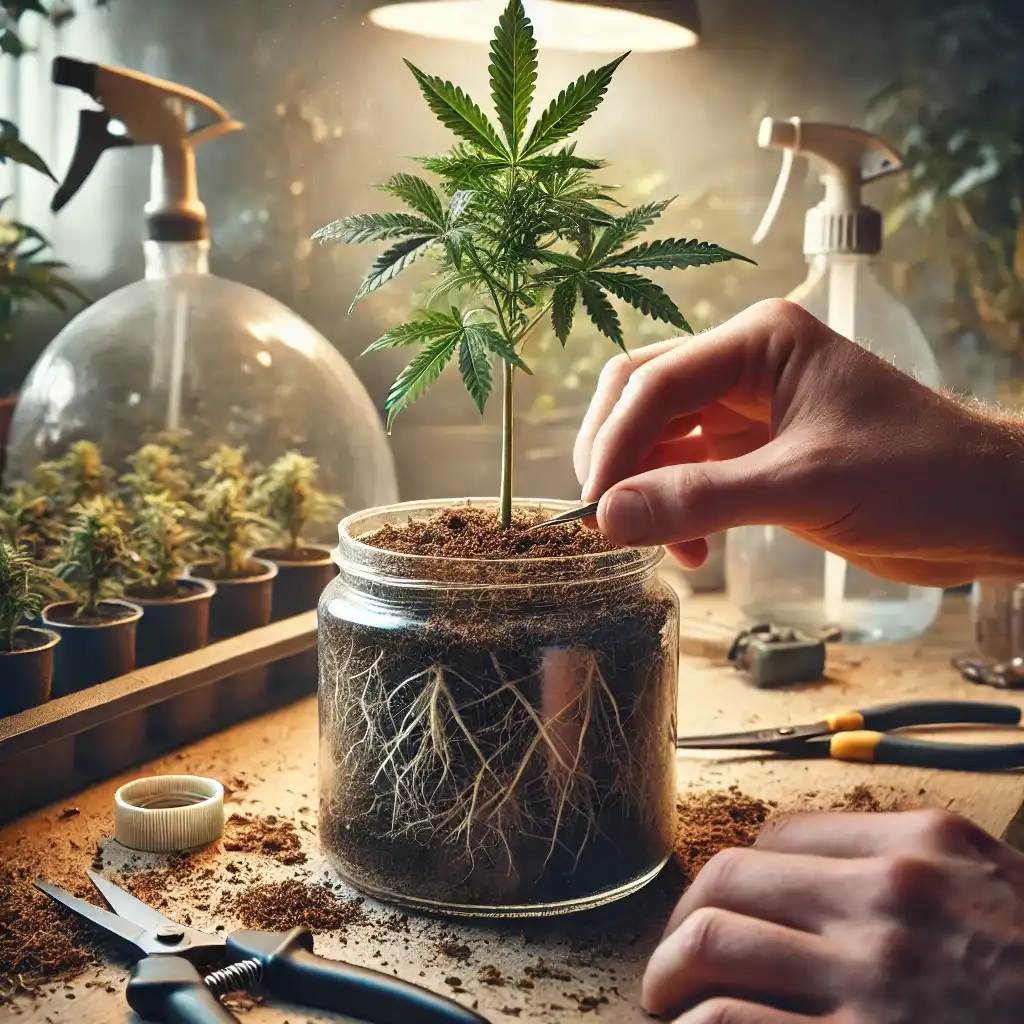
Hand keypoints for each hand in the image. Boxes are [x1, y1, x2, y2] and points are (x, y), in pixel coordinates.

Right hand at [573, 299, 1023, 585]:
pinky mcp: (753, 455)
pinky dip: (673, 511)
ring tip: (656, 545)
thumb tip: (610, 515)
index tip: (594, 507)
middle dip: (617, 460)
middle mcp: (744, 368)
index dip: (614, 444)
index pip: (654, 382)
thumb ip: (702, 497)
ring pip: (658, 441)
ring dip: (644, 492)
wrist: (986, 510)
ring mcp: (747, 411)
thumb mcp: (805, 484)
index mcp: (759, 342)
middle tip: (604, 522)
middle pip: (641, 401)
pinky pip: (686, 475)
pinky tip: (689, 550)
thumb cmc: (921, 474)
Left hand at [642, 808, 1023, 1022]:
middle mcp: (890, 897)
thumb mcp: (997, 892)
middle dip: (682, 921)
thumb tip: (816, 882)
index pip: (782, 836)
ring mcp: (874, 975)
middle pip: (728, 879)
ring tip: (665, 1003)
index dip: (741, 878)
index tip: (729, 912)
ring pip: (712, 944)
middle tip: (674, 962)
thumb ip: (914, 872)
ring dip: (670, 975)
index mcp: (923, 847)